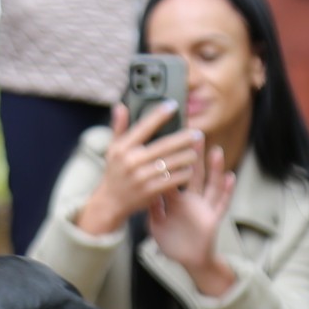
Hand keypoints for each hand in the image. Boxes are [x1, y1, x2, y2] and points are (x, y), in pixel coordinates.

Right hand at [72, 103, 205, 237]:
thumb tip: (120, 106)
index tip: (172, 106)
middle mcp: (132, 161)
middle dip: (184, 138)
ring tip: (195, 153)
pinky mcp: (151, 191)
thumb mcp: (112, 149)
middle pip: (165, 145)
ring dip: (187, 157)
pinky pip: (174, 179)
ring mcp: (142, 177)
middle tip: (197, 133)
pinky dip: (184, 174)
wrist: (111, 202)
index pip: (144, 127)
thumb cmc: (115, 171)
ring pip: (173, 163)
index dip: (159, 115)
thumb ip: (118, 128)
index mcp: (123, 148)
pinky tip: (189, 170)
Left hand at [147, 141, 237, 296]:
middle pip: (193, 173)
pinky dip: (227, 191)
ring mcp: (204, 207)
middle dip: (194, 155)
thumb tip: (144, 189)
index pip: (173, 175)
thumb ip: (152, 208)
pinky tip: (231, 178)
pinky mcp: (213, 218)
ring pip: (210, 184)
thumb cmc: (172, 240)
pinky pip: (221, 203)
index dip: (171, 160)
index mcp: (175, 199)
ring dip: (214, 169)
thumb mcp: (156, 224)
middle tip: (195, 134)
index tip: (168, 141)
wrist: (188, 259)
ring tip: (216, 151)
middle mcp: (191, 199)